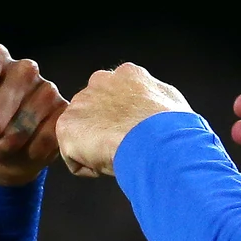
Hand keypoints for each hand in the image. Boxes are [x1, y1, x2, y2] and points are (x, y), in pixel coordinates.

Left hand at [58, 64, 192, 177]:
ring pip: (82, 132)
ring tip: (118, 156)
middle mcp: (100, 81)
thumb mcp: (171, 102)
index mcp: (128, 74)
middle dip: (103, 129)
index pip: (116, 94)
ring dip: (95, 147)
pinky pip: (73, 155)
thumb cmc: (173, 128)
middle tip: (122, 146)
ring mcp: (81, 103)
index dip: (123, 118)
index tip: (132, 131)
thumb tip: (152, 109)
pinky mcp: (67, 126)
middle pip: (94, 111)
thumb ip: (153, 100)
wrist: (158, 141)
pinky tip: (108, 164)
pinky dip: (88, 166)